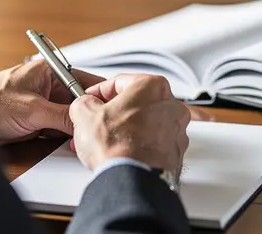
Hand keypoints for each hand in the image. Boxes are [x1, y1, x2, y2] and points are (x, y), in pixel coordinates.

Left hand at [0, 60, 103, 143]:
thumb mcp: (31, 109)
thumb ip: (60, 116)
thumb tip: (84, 122)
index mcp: (47, 72)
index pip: (82, 80)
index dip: (98, 94)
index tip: (110, 108)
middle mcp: (46, 87)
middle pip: (78, 102)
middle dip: (86, 115)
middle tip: (98, 128)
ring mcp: (41, 106)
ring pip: (68, 118)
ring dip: (74, 129)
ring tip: (85, 137)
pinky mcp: (35, 124)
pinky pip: (57, 130)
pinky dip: (63, 138)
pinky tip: (70, 144)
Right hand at [69, 74, 190, 176]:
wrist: (131, 179)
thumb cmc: (117, 147)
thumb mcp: (84, 114)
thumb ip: (84, 101)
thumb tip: (85, 104)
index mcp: (152, 86)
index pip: (120, 82)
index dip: (99, 92)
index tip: (91, 99)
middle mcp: (171, 105)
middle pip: (136, 102)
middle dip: (115, 112)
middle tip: (98, 121)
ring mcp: (177, 129)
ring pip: (146, 122)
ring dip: (127, 128)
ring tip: (107, 140)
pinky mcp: (176, 151)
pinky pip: (154, 141)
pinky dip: (140, 144)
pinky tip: (123, 152)